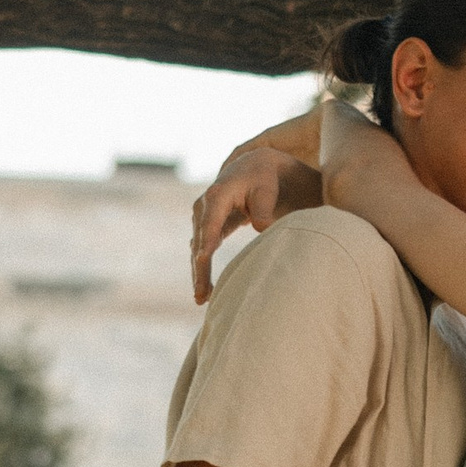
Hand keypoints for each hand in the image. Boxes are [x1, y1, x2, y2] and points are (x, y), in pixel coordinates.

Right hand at [189, 110, 323, 302]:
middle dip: (199, 268)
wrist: (254, 168)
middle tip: (202, 295)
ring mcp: (203, 217)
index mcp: (218, 194)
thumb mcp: (267, 189)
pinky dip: (202, 269)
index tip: (203, 259)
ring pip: (198, 249)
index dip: (206, 240)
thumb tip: (262, 229)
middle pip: (200, 241)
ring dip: (199, 273)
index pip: (211, 221)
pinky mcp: (207, 227)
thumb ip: (263, 208)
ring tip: (203, 298)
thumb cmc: (263, 178)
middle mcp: (204, 205)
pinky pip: (202, 250)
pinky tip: (205, 290)